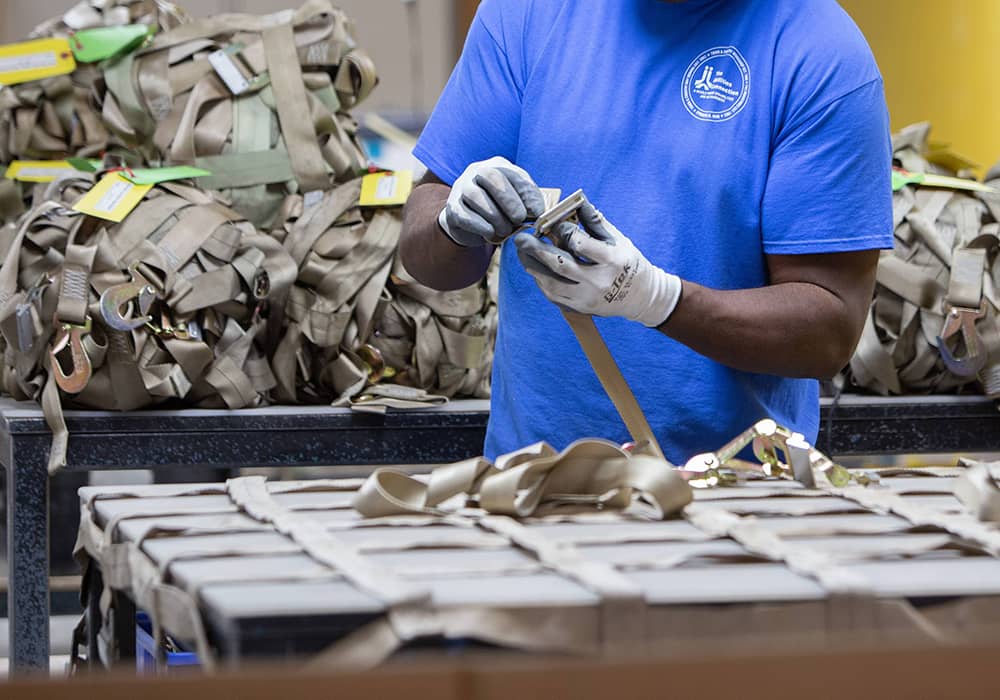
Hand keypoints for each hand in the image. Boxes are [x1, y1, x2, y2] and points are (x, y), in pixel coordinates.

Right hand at [439, 156, 545, 246]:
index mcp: (496, 166)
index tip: (536, 212)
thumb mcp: (519, 201)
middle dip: (508, 199)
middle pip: (489, 176)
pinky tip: (490, 232)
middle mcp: (476, 172)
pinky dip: (478, 224)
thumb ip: (529, 202)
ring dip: (494, 215)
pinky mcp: (452, 208)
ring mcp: (461, 188)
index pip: (511, 172)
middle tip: (519, 218)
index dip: (525, 192)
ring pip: (475, 195)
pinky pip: (463, 214)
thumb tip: (537, 213)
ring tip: (506, 230)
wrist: (473, 223)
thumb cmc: (501, 209)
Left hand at [514, 197, 682, 326]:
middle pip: (561, 265)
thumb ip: (595, 222)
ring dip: (533, 267)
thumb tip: (577, 200)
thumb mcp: (618, 239)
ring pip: (552, 284)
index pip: (580, 244)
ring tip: (522, 253)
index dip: (563, 230)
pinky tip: (535, 268)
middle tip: (521, 238)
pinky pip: (554, 296)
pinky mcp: (581, 309)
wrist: (641, 297)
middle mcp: (599, 282)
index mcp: (612, 261)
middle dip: (537, 250)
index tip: (552, 222)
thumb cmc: (628, 262)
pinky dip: (541, 281)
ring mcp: (588, 298)